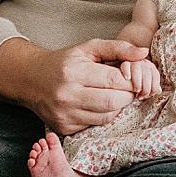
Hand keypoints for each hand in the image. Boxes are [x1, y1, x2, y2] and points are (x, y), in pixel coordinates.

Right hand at [0, 38, 150, 135]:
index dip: (130, 79)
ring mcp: (65, 115)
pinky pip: (95, 125)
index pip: (115, 81)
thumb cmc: (65, 62)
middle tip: (126, 87)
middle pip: (113, 102)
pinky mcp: (65, 129)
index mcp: (73, 72)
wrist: (32, 80)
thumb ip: (118, 48)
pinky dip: (103, 116)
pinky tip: (97, 104)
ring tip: (112, 94)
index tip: (132, 76)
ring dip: (117, 107)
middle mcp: (67, 96)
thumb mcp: (89, 48)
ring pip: (107, 117)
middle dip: (127, 95)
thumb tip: (143, 54)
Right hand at [120, 58, 161, 98]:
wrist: (121, 73)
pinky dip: (127, 72)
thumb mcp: (146, 83)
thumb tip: (158, 90)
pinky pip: (125, 65)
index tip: (149, 95)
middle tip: (141, 96)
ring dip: (138, 82)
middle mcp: (143, 63)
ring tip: (136, 90)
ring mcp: (134, 62)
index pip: (155, 76)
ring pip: (137, 69)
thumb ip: (153, 86)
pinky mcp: (124, 63)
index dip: (154, 87)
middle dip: (146, 88)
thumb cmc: (136, 82)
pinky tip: (127, 78)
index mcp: (150, 67)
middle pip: (147, 74)